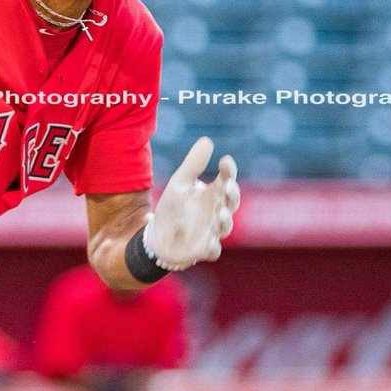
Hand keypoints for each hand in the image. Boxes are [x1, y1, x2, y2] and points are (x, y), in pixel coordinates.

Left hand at [144, 136, 238, 269]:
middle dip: (232, 195)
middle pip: (231, 202)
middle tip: (226, 186)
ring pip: (225, 226)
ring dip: (225, 220)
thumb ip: (193, 164)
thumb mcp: (179, 183)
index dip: (229, 171)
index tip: (225, 160)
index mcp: (212, 193)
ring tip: (220, 213)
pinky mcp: (203, 249)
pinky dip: (212, 247)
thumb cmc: (173, 208)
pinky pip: (212, 250)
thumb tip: (207, 140)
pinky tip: (207, 243)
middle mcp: (217, 211)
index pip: (226, 179)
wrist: (158, 237)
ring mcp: (212, 231)